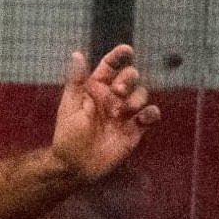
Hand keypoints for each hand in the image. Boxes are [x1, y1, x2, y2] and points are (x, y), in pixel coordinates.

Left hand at [51, 45, 158, 181]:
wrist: (75, 166)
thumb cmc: (68, 136)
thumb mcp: (70, 107)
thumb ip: (76, 81)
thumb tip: (76, 54)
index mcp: (96, 88)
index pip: (111, 66)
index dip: (119, 56)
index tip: (126, 51)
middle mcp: (113, 97)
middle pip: (130, 76)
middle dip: (129, 79)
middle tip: (119, 91)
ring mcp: (125, 112)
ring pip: (142, 93)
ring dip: (137, 97)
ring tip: (123, 111)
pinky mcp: (135, 129)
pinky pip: (150, 115)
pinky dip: (150, 113)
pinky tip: (142, 118)